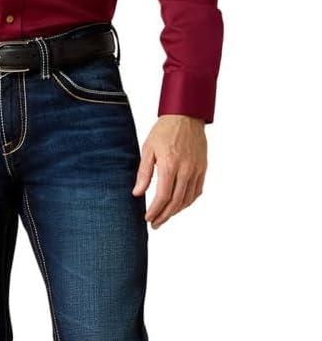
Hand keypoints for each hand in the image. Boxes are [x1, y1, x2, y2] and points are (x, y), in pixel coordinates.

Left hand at [132, 114, 206, 228]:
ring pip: (188, 199)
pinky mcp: (203, 168)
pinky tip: (179, 205)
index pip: (163, 196)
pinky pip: (197, 191)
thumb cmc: (164, 131)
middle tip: (155, 224)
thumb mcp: (148, 149)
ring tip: (165, 216)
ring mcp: (196, 169)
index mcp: (170, 165)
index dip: (155, 211)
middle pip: (176, 202)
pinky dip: (188, 201)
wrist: (186, 116)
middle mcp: (186, 169)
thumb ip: (144, 173)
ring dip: (176, 211)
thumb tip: (137, 193)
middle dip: (164, 216)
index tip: (148, 218)